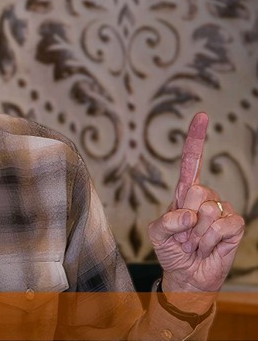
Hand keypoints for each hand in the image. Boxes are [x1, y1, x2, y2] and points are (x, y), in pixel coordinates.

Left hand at [148, 113, 244, 306]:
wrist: (188, 274)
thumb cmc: (171, 249)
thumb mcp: (157, 234)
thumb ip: (166, 222)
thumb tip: (189, 214)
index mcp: (184, 191)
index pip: (192, 160)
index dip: (196, 138)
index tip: (202, 116)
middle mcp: (204, 195)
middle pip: (196, 190)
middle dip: (186, 216)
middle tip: (185, 232)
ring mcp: (221, 209)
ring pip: (209, 211)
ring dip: (198, 234)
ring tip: (196, 241)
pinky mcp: (235, 225)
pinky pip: (224, 225)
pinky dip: (212, 240)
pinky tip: (210, 246)